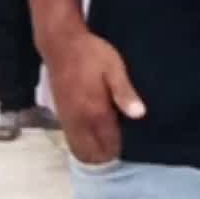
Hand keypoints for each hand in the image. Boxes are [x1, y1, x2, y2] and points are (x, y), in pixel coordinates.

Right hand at [45, 32, 145, 163]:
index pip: (109, 144)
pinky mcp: (59, 114)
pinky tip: (91, 133)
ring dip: (92, 151)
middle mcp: (79, 121)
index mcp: (95, 111)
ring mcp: (67, 119)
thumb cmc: (92, 54)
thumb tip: (139, 115)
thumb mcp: (114, 68)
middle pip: (92, 153)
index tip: (130, 142)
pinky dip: (81, 143)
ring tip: (106, 141)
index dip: (120, 147)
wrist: (61, 44)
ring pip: (78, 149)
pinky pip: (70, 139)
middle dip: (105, 154)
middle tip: (119, 144)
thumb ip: (125, 93)